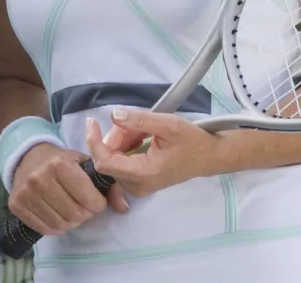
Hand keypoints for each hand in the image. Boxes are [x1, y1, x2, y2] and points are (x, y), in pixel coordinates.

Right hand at [9, 142, 128, 236]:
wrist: (28, 157)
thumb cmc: (62, 161)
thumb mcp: (85, 163)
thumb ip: (108, 184)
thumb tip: (123, 207)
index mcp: (59, 164)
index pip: (89, 200)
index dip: (98, 204)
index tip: (96, 199)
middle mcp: (40, 178)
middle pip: (76, 215)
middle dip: (85, 214)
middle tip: (83, 205)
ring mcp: (26, 192)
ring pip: (61, 224)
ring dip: (71, 221)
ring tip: (70, 208)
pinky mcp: (16, 205)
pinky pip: (45, 229)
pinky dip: (56, 226)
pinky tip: (57, 213)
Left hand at [86, 110, 220, 197]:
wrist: (208, 156)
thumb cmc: (191, 140)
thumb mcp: (168, 124)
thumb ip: (140, 120)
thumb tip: (113, 115)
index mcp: (144, 174)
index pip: (105, 163)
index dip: (94, 141)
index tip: (92, 121)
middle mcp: (137, 185)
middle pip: (108, 158)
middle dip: (115, 136)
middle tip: (132, 121)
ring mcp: (137, 185)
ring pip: (114, 157)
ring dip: (122, 138)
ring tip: (142, 128)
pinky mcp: (138, 181)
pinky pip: (121, 160)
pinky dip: (126, 144)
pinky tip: (141, 136)